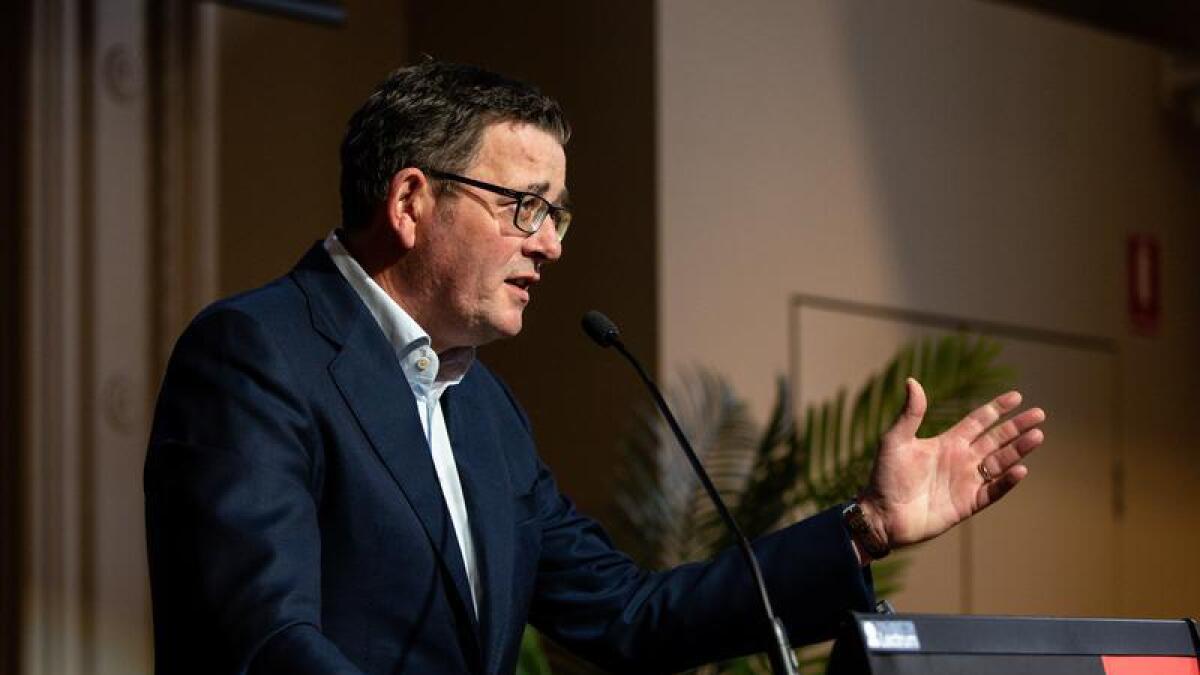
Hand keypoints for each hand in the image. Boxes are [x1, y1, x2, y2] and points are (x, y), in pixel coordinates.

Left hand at [858, 378, 1045, 551]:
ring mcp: (966, 482)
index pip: (978, 421)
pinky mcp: (968, 503)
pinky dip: (1007, 481)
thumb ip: (910, 413)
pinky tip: (1020, 469)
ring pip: (1000, 462)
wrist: (882, 514)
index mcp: (947, 442)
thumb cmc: (885, 477)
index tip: (1017, 396)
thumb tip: (912, 381)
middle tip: (1039, 414)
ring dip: (1018, 450)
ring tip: (1038, 436)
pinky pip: (993, 491)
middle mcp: (961, 459)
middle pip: (996, 439)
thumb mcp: (895, 440)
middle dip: (1017, 427)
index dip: (996, 409)